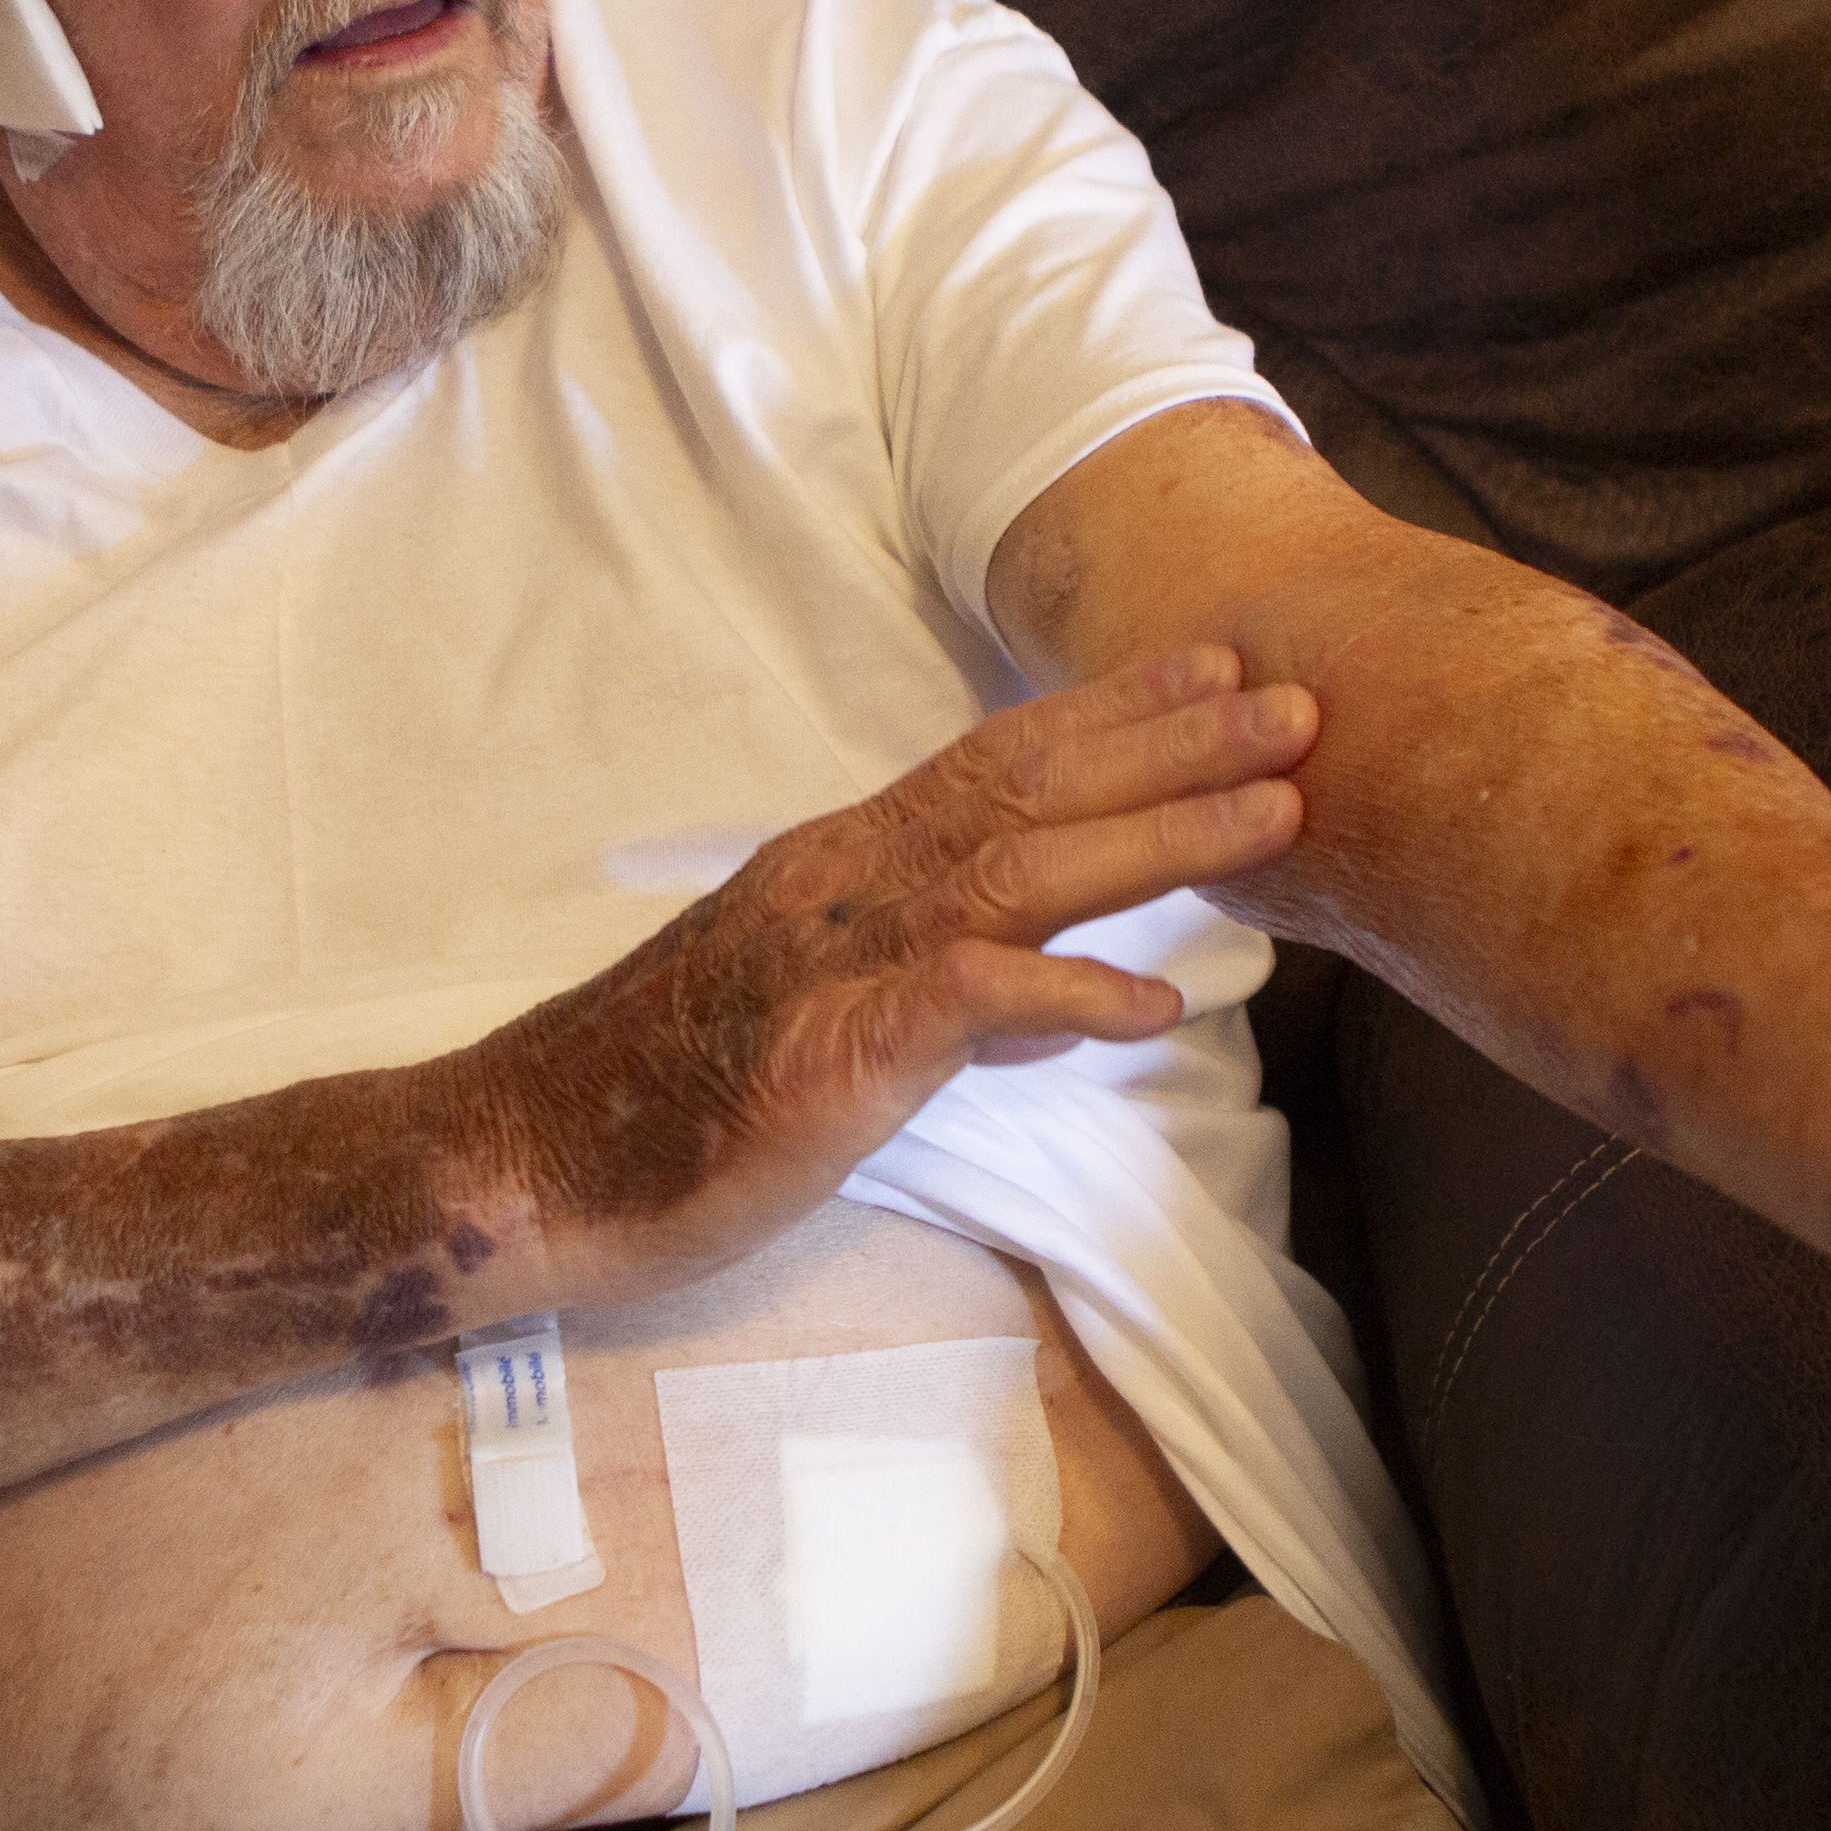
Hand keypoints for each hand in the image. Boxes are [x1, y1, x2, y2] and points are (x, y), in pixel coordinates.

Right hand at [461, 649, 1313, 1300]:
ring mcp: (834, 961)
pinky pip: (963, 1002)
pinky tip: (1154, 1006)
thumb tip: (1033, 996)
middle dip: (1174, 742)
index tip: (1218, 666)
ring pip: (1021, 869)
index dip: (1113, 710)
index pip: (995, 759)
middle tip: (1302, 704)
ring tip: (1277, 818)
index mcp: (841, 864)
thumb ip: (927, 991)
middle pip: (1029, 787)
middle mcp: (845, 882)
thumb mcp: (815, 1017)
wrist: (528, 1164)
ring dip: (1160, 836)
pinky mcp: (826, 1054)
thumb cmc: (664, 1101)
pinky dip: (1065, 994)